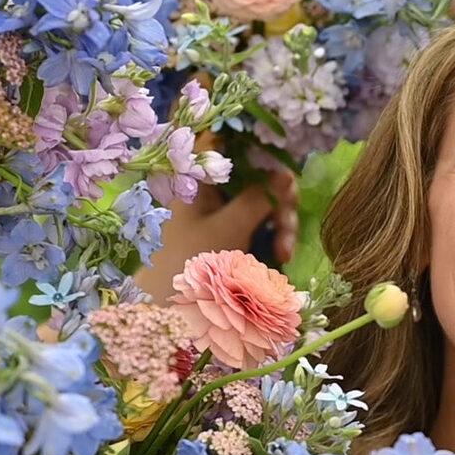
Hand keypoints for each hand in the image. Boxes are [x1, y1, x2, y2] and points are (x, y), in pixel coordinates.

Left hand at [139, 161, 299, 300]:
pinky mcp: (227, 236)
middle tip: (287, 226)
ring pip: (261, 203)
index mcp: (197, 178)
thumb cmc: (189, 261)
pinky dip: (271, 238)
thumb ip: (260, 199)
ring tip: (285, 254)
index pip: (229, 143)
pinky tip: (281, 257)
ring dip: (280, 224)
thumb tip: (288, 174)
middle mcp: (207, 190)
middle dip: (278, 200)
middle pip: (255, 176)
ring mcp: (217, 213)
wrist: (166, 311)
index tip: (284, 162)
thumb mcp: (228, 228)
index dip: (259, 147)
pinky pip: (257, 225)